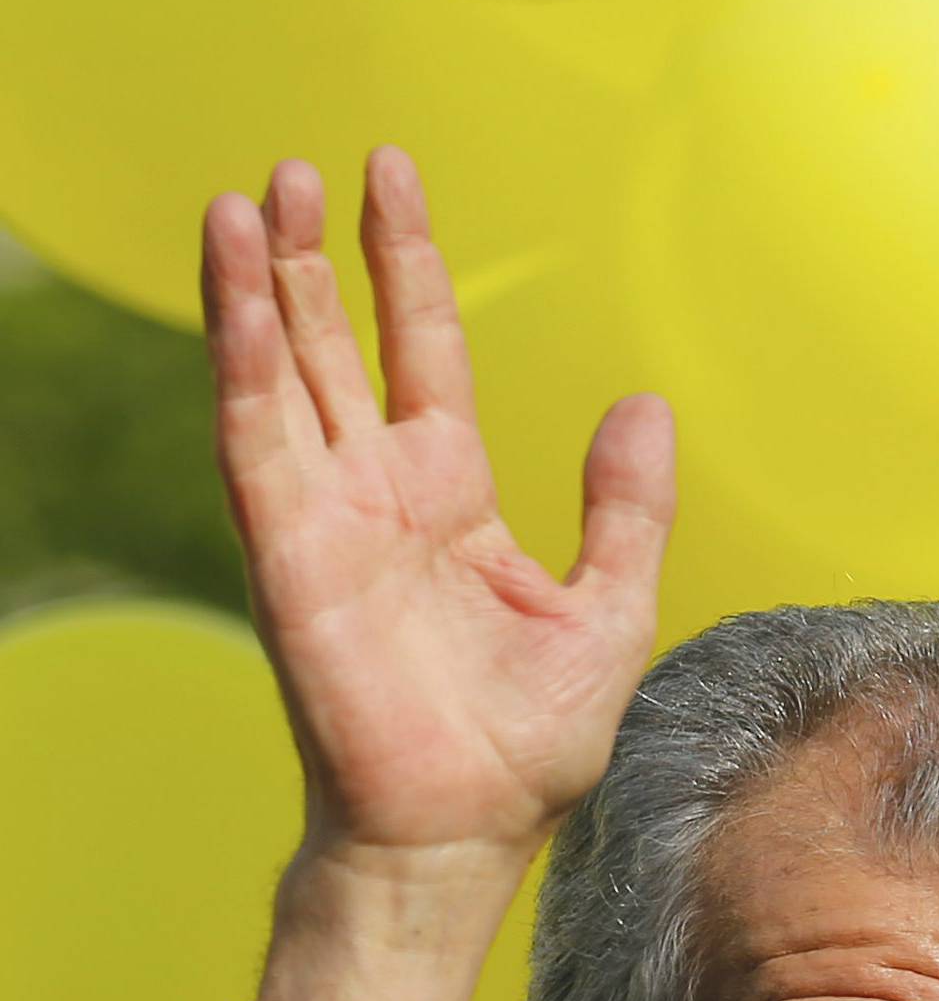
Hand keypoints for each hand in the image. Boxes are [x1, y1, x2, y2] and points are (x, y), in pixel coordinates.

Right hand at [201, 146, 674, 880]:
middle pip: (334, 342)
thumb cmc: (528, 747)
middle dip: (312, 255)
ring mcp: (325, 519)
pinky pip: (256, 438)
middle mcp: (378, 493)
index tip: (387, 173)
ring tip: (246, 196)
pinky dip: (240, 359)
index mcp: (452, 494)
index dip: (403, 261)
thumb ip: (626, 509)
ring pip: (281, 373)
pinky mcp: (287, 554)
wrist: (463, 832)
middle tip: (300, 168)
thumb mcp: (609, 612)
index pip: (422, 347)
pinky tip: (232, 286)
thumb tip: (644, 403)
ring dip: (256, 286)